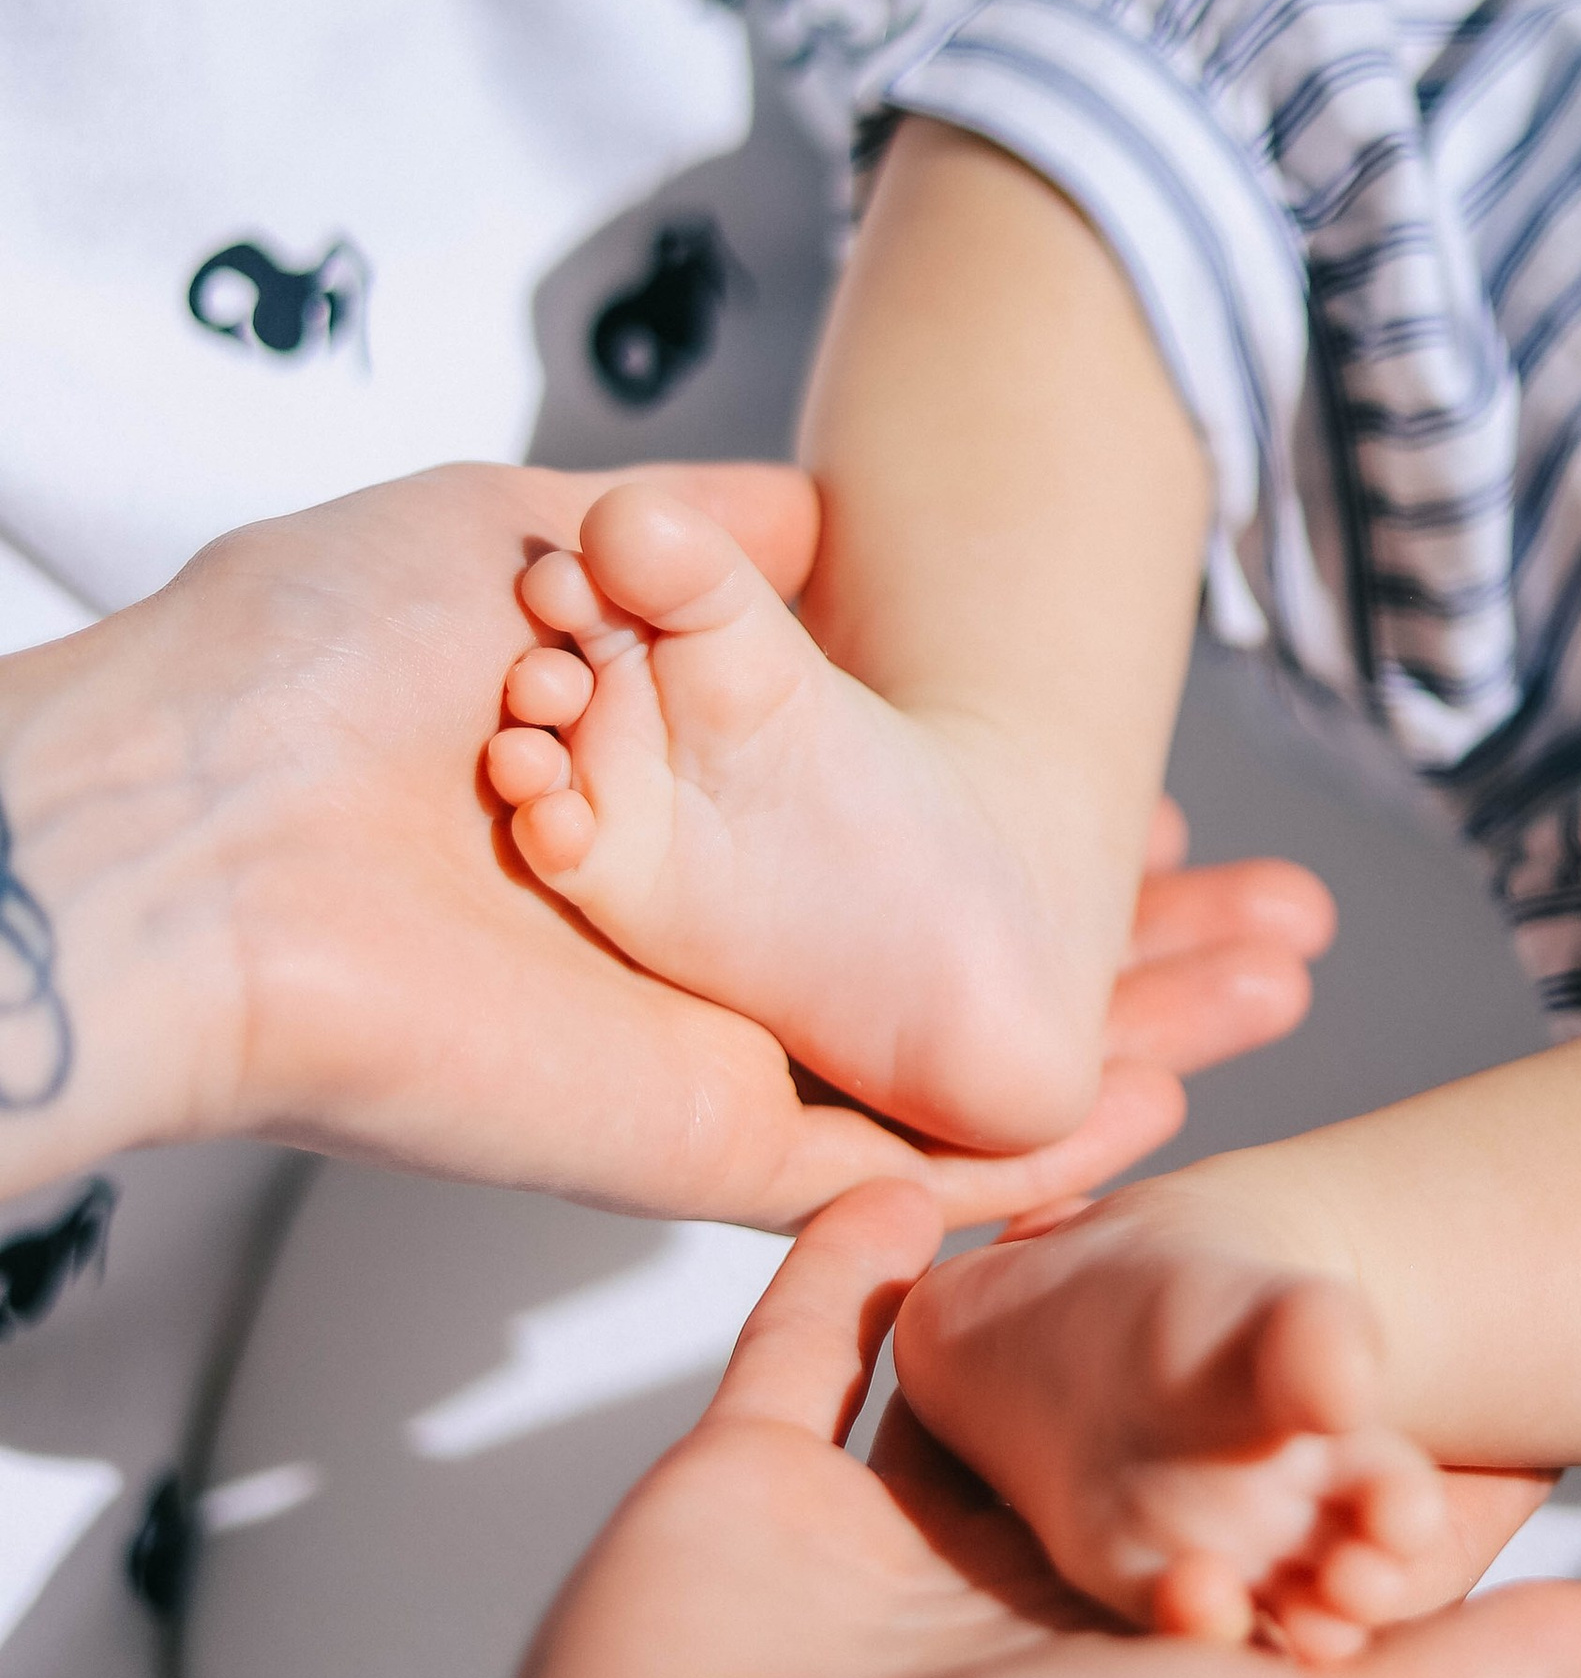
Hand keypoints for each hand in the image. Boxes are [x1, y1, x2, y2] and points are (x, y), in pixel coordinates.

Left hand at [0, 465, 1329, 1232]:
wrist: (199, 830)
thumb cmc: (317, 666)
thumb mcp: (537, 528)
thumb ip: (701, 550)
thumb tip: (813, 518)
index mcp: (664, 814)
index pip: (907, 840)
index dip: (1048, 834)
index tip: (1180, 814)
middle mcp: (696, 947)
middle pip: (963, 966)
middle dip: (1141, 948)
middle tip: (1285, 926)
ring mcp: (702, 1052)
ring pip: (963, 1067)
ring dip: (1133, 1035)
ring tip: (1278, 988)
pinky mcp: (690, 1143)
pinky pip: (903, 1158)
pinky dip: (1042, 1142)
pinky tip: (1168, 1088)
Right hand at [479, 1185, 1580, 1677]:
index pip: (1262, 1548)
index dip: (1327, 1453)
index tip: (1405, 1329)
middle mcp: (1011, 1634)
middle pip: (1106, 1457)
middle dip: (1166, 1352)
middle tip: (1239, 1201)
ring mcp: (869, 1565)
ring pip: (956, 1388)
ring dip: (1012, 1284)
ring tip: (1096, 1155)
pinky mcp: (736, 1503)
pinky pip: (800, 1349)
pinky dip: (849, 1261)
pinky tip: (919, 1174)